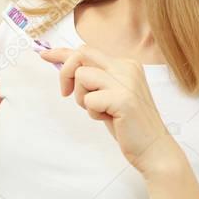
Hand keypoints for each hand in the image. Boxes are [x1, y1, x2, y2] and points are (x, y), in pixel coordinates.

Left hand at [39, 46, 184, 178]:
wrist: (154, 148)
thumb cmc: (128, 124)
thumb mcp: (110, 95)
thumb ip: (94, 79)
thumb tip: (66, 67)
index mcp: (126, 64)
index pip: (88, 50)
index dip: (62, 52)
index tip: (44, 55)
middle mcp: (127, 67)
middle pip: (82, 54)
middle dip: (66, 73)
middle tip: (65, 94)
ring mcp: (127, 81)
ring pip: (82, 76)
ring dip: (82, 98)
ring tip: (99, 111)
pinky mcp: (124, 99)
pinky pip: (89, 100)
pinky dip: (92, 112)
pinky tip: (108, 120)